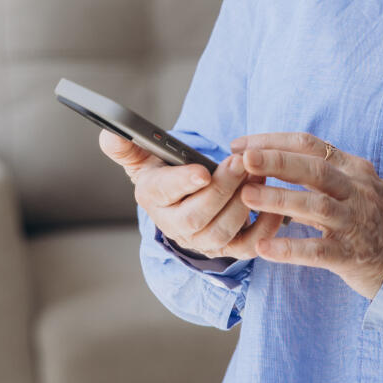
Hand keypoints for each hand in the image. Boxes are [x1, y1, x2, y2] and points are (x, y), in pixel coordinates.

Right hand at [98, 130, 286, 259]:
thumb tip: (109, 132)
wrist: (185, 202)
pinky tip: (273, 199)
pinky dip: (264, 226)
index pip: (164, 193)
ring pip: (222, 231)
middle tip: (240, 163)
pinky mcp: (228, 249)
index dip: (182, 183)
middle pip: (196, 217)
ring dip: (243, 203)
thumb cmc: (166, 173)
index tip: (202, 170)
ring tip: (256, 174)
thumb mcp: (144, 158)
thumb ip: (127, 146)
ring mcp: (202, 241)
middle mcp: (174, 226)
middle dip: (221, 190)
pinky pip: (249, 246)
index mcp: (152, 198)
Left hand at [230, 132, 382, 298]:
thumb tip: (270, 161)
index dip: (274, 142)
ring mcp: (355, 223)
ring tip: (247, 197)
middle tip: (243, 160)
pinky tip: (264, 248)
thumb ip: (318, 176)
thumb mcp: (353, 188)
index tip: (240, 146)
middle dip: (276, 162)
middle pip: (314, 169)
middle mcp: (356, 191)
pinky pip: (318, 251)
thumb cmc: (372, 220)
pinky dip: (290, 249)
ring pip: (316, 205)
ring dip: (279, 199)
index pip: (311, 145)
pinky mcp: (352, 255)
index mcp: (353, 169)